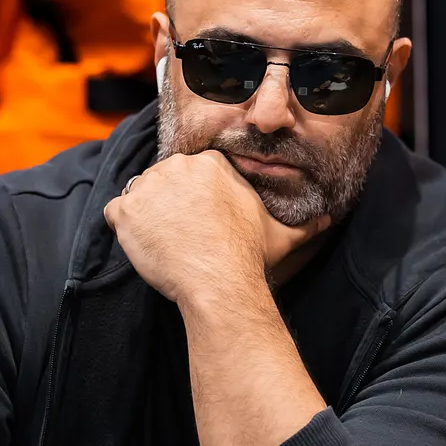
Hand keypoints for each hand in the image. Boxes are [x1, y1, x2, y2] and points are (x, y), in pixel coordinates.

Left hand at [102, 150, 329, 308]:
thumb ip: (304, 225)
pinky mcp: (126, 211)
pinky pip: (116, 214)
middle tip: (182, 233)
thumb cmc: (249, 256)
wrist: (219, 281)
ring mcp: (148, 187)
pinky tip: (145, 246)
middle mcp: (178, 166)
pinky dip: (125, 229)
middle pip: (163, 179)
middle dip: (168, 203)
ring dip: (146, 215)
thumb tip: (329, 221)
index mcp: (211, 164)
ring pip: (139, 195)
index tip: (200, 219)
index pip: (193, 172)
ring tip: (165, 242)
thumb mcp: (281, 235)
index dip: (194, 197)